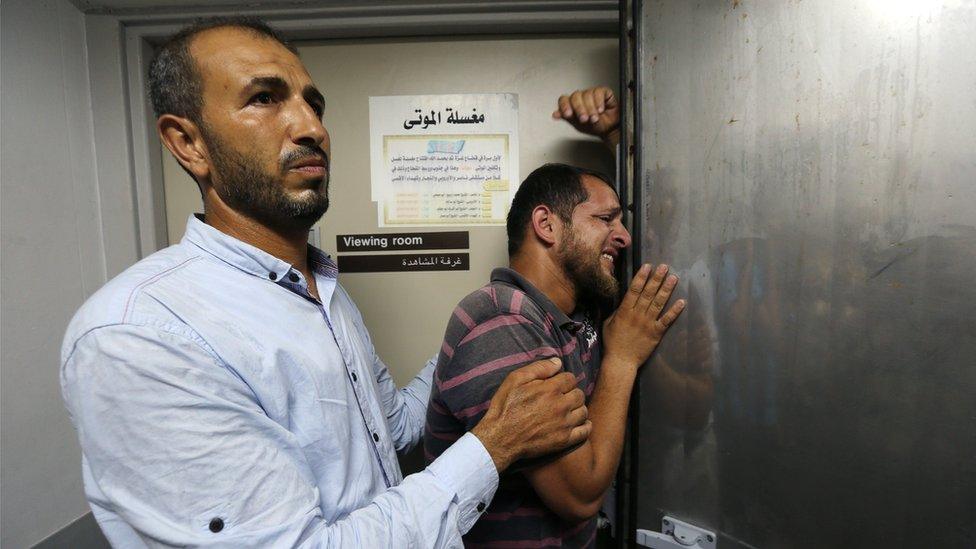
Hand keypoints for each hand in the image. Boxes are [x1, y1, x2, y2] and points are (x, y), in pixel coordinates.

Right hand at [471, 357, 590, 471]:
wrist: (499, 438)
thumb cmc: (505, 407)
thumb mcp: (515, 380)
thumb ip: (539, 368)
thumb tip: (558, 362)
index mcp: (550, 389)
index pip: (571, 378)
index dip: (563, 380)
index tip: (556, 385)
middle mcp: (561, 406)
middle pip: (579, 394)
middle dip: (571, 393)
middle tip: (561, 398)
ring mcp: (564, 424)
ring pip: (583, 411)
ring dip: (577, 408)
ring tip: (567, 411)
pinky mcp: (564, 440)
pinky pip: (585, 431)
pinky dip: (584, 426)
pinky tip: (576, 423)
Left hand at [552, 86, 620, 145]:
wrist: (610, 129)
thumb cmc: (595, 126)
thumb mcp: (578, 125)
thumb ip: (567, 118)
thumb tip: (555, 114)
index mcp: (572, 104)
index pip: (564, 100)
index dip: (564, 106)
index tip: (567, 114)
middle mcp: (581, 98)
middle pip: (575, 96)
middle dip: (579, 109)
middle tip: (584, 119)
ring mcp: (591, 93)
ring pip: (587, 95)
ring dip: (591, 109)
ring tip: (594, 118)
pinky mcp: (603, 92)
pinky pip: (598, 93)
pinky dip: (599, 102)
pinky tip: (600, 110)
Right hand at [603, 264, 685, 368]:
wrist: (621, 361)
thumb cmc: (612, 342)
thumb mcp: (609, 322)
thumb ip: (618, 311)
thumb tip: (625, 301)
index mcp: (624, 311)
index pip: (634, 290)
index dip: (641, 277)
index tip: (648, 266)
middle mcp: (637, 314)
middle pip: (648, 293)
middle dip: (656, 278)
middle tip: (664, 267)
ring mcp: (648, 323)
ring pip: (659, 303)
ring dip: (666, 290)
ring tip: (673, 278)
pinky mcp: (656, 333)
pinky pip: (667, 320)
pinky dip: (674, 311)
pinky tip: (681, 302)